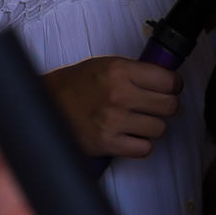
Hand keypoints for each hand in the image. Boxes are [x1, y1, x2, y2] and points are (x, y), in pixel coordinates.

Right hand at [44, 56, 182, 160]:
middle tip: (155, 107)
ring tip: (136, 122)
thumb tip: (167, 80)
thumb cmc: (73, 86)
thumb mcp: (103, 65)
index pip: (169, 81)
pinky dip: (139, 145)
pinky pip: (144, 149)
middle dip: (166, 108)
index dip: (173, 86)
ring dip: (152, 128)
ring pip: (160, 129)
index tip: (168, 89)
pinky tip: (128, 136)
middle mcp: (118, 94)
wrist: (42, 105)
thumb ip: (134, 71)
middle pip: (170, 106)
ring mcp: (113, 121)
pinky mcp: (107, 143)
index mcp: (118, 70)